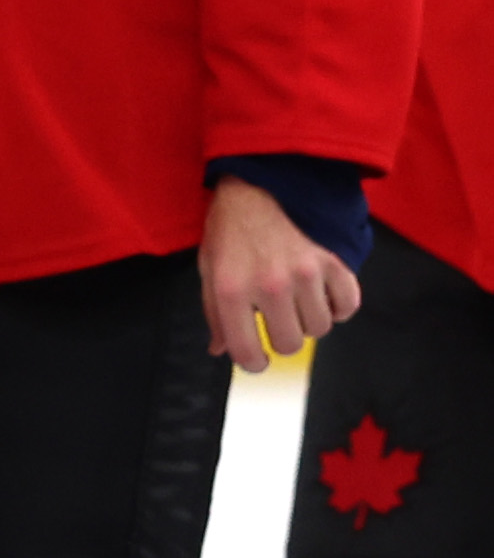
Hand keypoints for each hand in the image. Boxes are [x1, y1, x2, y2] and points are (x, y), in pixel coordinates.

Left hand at [206, 173, 362, 372]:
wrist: (255, 193)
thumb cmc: (229, 236)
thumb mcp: (208, 274)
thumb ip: (215, 315)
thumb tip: (220, 350)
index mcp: (232, 291)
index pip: (248, 350)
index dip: (253, 363)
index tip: (258, 361)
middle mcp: (270, 285)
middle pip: (291, 344)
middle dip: (282, 340)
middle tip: (276, 323)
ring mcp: (305, 273)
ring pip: (320, 328)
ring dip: (309, 322)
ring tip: (296, 304)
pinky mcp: (330, 261)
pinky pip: (348, 304)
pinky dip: (339, 307)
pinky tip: (323, 298)